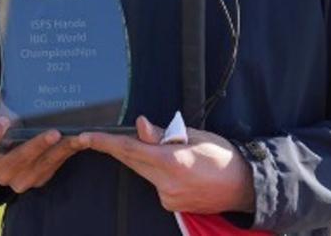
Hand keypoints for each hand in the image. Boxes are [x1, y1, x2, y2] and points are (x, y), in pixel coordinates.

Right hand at [0, 85, 83, 192]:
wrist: (10, 155)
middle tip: (54, 132)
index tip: (3, 121)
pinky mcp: (40, 179)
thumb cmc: (2, 130)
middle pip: (17, 160)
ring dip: (61, 150)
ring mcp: (21, 179)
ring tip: (76, 137)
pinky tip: (81, 140)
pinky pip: (55, 166)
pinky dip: (68, 153)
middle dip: (37, 146)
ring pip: (42, 165)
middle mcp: (0, 172)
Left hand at [79, 115, 254, 213]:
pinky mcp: (170, 204)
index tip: (86, 137)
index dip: (106, 142)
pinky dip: (156, 171)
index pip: (130, 149)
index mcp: (173, 162)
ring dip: (143, 158)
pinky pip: (154, 183)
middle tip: (98, 137)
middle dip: (118, 147)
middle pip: (132, 161)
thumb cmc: (222, 156)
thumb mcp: (195, 136)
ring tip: (167, 150)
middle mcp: (167, 184)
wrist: (244, 186)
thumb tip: (140, 126)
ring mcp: (168, 197)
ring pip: (143, 172)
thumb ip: (163, 134)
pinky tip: (173, 166)